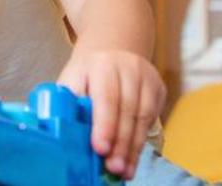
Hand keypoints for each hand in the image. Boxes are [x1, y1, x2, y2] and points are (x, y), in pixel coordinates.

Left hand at [57, 47, 164, 178]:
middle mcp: (128, 67)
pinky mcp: (158, 88)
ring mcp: (147, 77)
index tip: (100, 149)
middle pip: (127, 110)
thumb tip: (63, 133)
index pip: (106, 96)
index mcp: (102, 64)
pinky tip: (133, 158)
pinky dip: (141, 141)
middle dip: (120, 143)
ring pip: (143, 117)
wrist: (112, 52)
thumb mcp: (72, 81)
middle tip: (113, 167)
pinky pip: (152, 118)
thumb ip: (69, 104)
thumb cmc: (87, 75)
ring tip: (124, 169)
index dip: (104, 125)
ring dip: (133, 147)